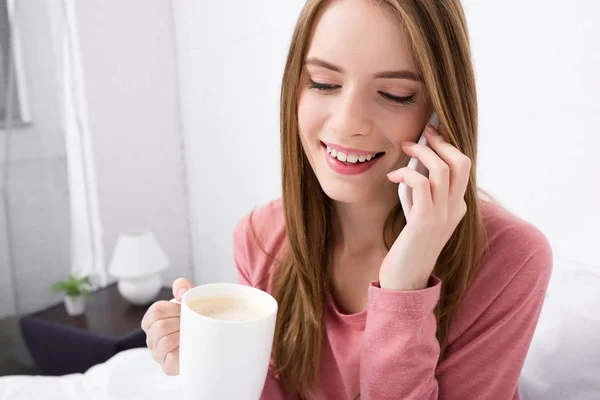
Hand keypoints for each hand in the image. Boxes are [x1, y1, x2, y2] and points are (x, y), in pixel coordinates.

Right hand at [141, 277, 193, 374]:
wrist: (209, 336)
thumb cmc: (195, 318)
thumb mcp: (190, 299)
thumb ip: (183, 288)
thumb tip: (181, 291)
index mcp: (152, 321)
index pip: (156, 311)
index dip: (174, 309)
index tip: (184, 311)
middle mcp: (152, 338)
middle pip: (160, 327)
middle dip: (180, 323)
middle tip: (192, 324)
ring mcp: (158, 354)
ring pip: (165, 343)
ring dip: (183, 336)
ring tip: (192, 334)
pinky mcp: (168, 367)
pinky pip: (171, 360)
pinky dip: (183, 352)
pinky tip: (190, 347)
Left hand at [382, 123, 470, 290]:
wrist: (406, 281)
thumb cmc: (408, 246)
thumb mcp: (421, 215)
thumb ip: (424, 195)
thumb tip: (414, 165)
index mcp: (458, 207)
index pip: (463, 168)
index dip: (447, 146)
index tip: (430, 134)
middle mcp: (456, 209)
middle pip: (461, 162)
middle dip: (441, 142)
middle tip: (422, 134)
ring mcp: (443, 216)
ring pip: (442, 169)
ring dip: (421, 152)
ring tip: (405, 148)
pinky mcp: (425, 221)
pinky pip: (420, 183)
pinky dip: (406, 172)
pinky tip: (392, 176)